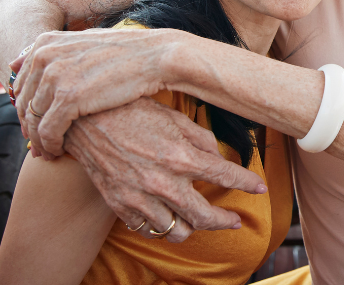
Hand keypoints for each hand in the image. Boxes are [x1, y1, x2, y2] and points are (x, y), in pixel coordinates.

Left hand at [11, 27, 188, 156]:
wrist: (156, 56)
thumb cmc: (124, 52)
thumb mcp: (82, 42)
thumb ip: (50, 51)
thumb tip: (15, 60)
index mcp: (45, 43)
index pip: (20, 83)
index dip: (24, 107)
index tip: (34, 123)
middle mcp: (45, 57)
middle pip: (23, 103)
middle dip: (28, 127)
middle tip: (37, 145)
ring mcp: (55, 77)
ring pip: (33, 119)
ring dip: (38, 141)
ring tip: (47, 153)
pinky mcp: (68, 99)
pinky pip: (48, 131)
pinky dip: (51, 145)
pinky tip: (58, 153)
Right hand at [64, 98, 266, 242]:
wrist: (84, 119)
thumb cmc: (131, 111)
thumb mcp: (173, 116)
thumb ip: (200, 138)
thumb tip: (219, 154)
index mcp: (180, 156)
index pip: (225, 176)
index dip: (247, 184)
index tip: (260, 187)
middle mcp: (162, 182)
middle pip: (204, 216)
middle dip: (225, 221)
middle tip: (235, 220)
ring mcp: (140, 198)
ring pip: (176, 231)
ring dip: (193, 228)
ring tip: (200, 221)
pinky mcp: (120, 206)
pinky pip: (148, 229)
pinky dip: (162, 227)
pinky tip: (169, 217)